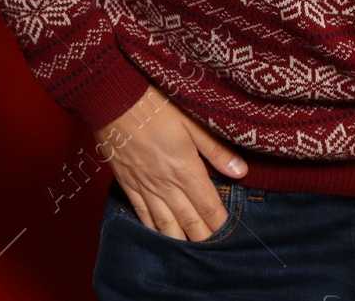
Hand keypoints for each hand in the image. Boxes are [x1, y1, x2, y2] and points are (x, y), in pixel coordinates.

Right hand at [91, 83, 247, 240]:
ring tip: (191, 253)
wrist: (114, 102)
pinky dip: (152, 230)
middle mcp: (165, 183)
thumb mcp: (193, 121)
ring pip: (165, 223)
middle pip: (188, 220)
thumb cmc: (156, 106)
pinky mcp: (128, 184)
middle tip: (215, 252)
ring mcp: (145, 186)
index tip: (231, 234)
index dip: (220, 222)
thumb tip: (241, 171)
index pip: (208, 204)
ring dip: (179, 240)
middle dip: (203, 238)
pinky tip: (160, 237)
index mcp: (185, 168)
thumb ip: (216, 149)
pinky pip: (141, 215)